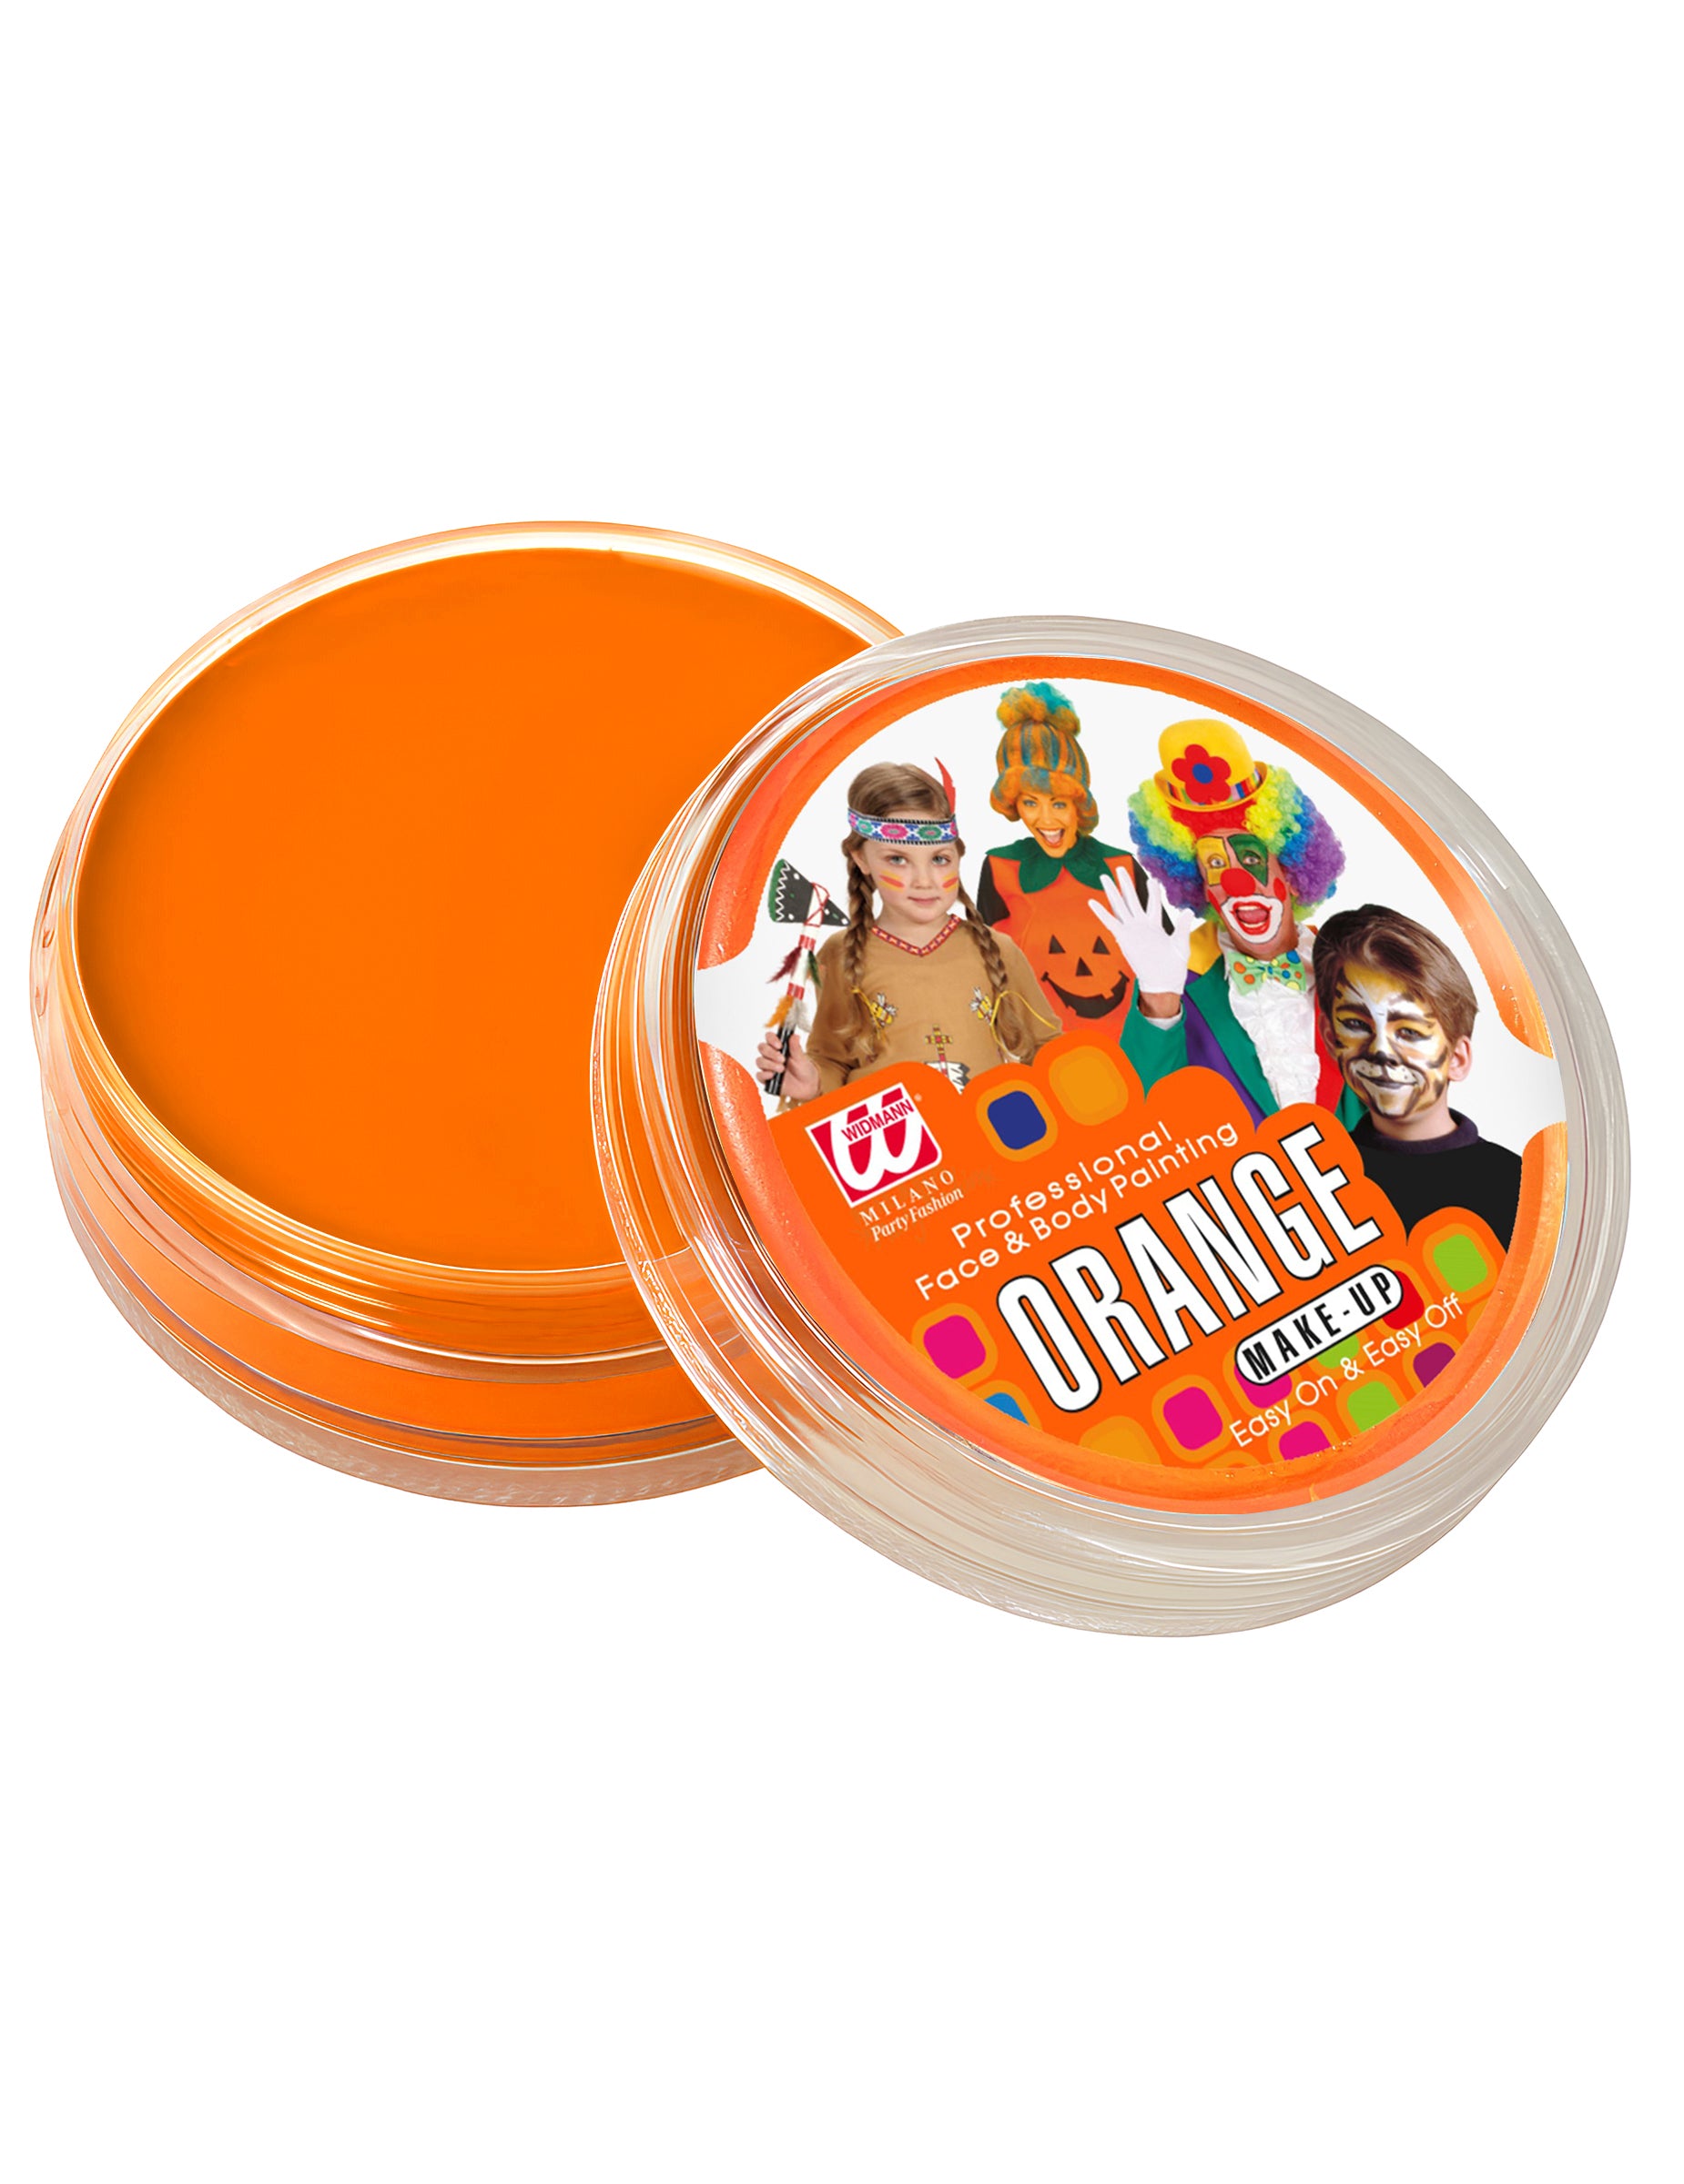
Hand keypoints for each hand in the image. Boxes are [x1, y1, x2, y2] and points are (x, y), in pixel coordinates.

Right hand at [755, 1029, 819, 1101]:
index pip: (769, 1037)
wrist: (806, 1085)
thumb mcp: (801, 1058)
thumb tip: (795, 1036)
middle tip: (782, 1059)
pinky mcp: (766, 1078)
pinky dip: (764, 1075)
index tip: (779, 1046)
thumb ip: (796, 1048)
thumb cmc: (803, 1068)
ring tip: (782, 1069)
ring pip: (759, 1061)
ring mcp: (767, 1066)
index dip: (771, 1039)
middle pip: (762, 1048)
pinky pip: (759, 1075)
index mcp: (779, 1046)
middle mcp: (771, 1054)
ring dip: (769, 1064)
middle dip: (771, 1053)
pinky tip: (772, 1075)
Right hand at [1089, 872, 1200, 1003]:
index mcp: (1155, 925)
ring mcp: (1131, 930)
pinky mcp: (1123, 937)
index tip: (1152, 879)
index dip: (1153, 891)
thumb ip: (1182, 926)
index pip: (1153, 903)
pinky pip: (1110, 922)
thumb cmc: (1173, 967)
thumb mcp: (1181, 944)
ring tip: (1105, 877)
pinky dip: (1101, 912)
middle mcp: (1141, 925)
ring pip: (1120, 906)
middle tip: (1119, 869)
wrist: (1162, 982)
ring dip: (1112, 892)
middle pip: (1132, 900)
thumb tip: (1188, 910)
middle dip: (1125, 884)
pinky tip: (1092, 901)